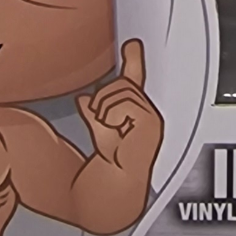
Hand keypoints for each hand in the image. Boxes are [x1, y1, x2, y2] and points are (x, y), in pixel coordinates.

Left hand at [76, 39, 163, 174]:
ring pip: (121, 91)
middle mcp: (147, 114)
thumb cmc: (112, 169)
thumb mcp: (98, 131)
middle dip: (105, 101)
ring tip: (111, 133)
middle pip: (122, 83)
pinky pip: (123, 104)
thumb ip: (95, 111)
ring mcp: (151, 118)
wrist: (119, 190)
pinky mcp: (151, 122)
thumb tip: (85, 98)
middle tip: (106, 126)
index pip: (136, 78)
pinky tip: (117, 133)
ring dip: (107, 110)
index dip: (134, 59)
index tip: (132, 45)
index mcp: (137, 114)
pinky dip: (113, 116)